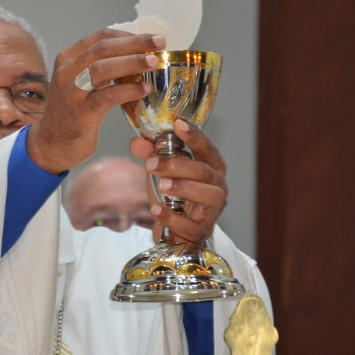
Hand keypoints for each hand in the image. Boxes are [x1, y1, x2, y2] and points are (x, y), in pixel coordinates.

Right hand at [27, 30, 164, 174]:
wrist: (49, 144)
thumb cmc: (71, 113)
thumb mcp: (80, 83)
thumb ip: (100, 69)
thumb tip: (137, 57)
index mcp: (68, 59)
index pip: (100, 37)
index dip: (129, 35)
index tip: (151, 38)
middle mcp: (67, 71)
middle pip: (103, 47)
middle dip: (135, 43)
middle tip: (160, 42)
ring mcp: (71, 91)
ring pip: (102, 67)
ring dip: (132, 62)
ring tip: (154, 62)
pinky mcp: (80, 112)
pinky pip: (107, 96)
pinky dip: (128, 90)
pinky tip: (144, 89)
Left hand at [130, 118, 227, 243]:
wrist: (176, 230)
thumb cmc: (175, 195)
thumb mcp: (161, 171)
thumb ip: (150, 154)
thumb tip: (137, 142)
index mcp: (211, 166)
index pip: (205, 147)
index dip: (193, 135)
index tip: (177, 124)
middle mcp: (218, 185)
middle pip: (202, 170)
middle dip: (176, 165)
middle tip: (152, 164)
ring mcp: (213, 209)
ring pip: (207, 194)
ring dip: (182, 187)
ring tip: (161, 185)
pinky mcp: (202, 230)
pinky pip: (191, 225)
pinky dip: (172, 217)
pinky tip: (157, 209)